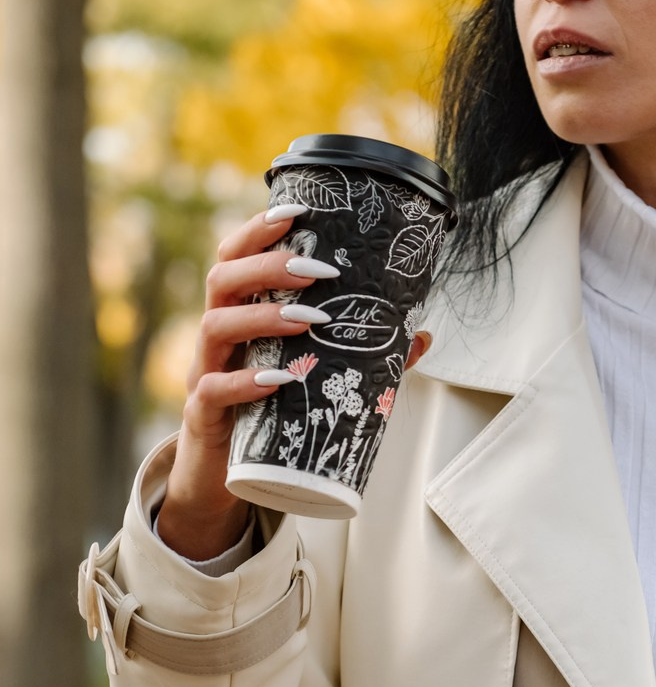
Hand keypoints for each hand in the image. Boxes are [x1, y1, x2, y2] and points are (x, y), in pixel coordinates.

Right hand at [157, 202, 428, 559]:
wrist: (222, 476)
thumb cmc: (268, 413)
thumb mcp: (310, 377)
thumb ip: (362, 356)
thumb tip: (422, 336)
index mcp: (238, 314)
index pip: (236, 257)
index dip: (258, 230)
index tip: (296, 210)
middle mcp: (216, 336)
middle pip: (222, 280)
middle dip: (269, 266)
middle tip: (318, 269)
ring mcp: (204, 372)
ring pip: (214, 326)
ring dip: (263, 316)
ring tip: (309, 320)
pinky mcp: (203, 415)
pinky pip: (212, 390)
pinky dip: (242, 381)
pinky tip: (276, 380)